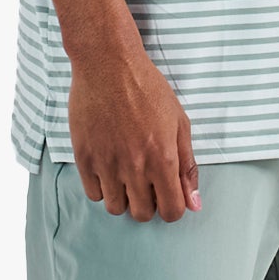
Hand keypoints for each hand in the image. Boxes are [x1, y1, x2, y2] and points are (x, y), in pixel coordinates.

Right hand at [68, 45, 200, 221]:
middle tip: (146, 183)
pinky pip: (93, 194)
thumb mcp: (180, 123)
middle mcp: (135, 167)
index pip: (172, 211)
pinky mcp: (84, 158)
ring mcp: (107, 164)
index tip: (168, 195)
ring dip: (124, 198)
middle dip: (149, 204)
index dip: (173, 207)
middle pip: (143, 214)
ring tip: (125, 176)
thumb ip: (188, 166)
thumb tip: (194, 204)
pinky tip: (108, 168)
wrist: (108, 65)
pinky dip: (102, 187)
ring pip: (115, 208)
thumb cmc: (148, 89)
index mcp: (163, 159)